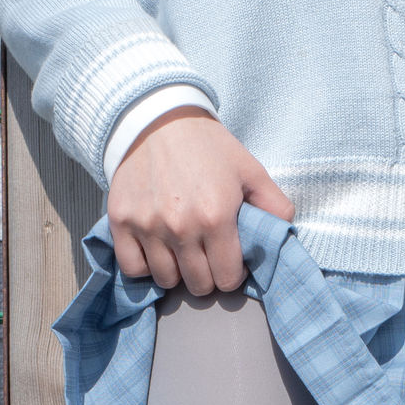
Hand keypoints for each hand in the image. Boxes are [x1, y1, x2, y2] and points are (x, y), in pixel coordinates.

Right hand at [107, 108, 294, 295]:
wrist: (158, 119)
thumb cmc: (208, 146)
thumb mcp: (251, 170)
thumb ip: (275, 206)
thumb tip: (282, 238)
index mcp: (217, 216)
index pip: (227, 279)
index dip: (233, 274)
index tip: (230, 259)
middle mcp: (181, 226)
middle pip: (198, 285)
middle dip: (208, 275)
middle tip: (207, 255)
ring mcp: (148, 226)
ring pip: (166, 280)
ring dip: (178, 271)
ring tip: (183, 250)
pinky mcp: (121, 222)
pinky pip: (133, 267)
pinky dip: (146, 265)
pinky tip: (157, 249)